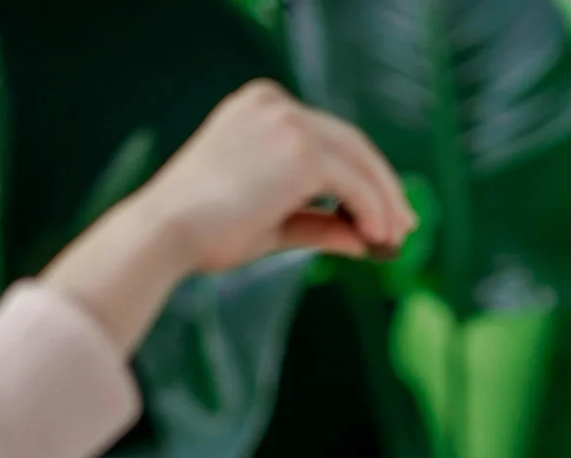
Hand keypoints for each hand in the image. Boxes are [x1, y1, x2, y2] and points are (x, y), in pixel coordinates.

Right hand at [141, 79, 415, 272]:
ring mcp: (289, 123)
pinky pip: (355, 184)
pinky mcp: (302, 152)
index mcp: (260, 107)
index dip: (361, 172)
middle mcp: (275, 104)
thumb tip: (362, 240)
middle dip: (382, 186)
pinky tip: (379, 238)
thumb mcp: (270, 222)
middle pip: (351, 141)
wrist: (166, 233)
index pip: (327, 136)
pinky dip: (373, 211)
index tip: (384, 208)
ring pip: (359, 161)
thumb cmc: (203, 232)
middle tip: (404, 225)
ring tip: (395, 240)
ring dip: (384, 202)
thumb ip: (315, 222)